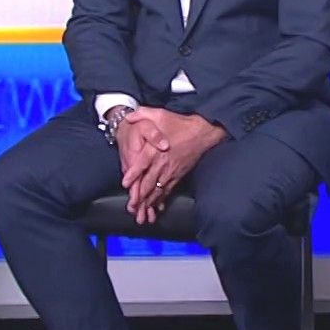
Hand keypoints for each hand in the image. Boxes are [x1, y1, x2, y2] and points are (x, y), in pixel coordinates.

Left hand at [121, 109, 225, 223]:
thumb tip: (128, 116)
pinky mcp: (178, 175)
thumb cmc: (181, 123)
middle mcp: (162, 162)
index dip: (133, 174)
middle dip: (139, 197)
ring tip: (142, 215)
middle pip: (148, 182)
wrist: (203, 131)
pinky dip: (161, 200)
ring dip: (148, 203)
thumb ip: (142, 114)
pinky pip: (168, 190)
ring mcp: (171, 171)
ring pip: (157, 190)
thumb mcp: (160, 114)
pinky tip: (156, 209)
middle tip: (131, 208)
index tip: (126, 184)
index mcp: (156, 149)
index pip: (142, 163)